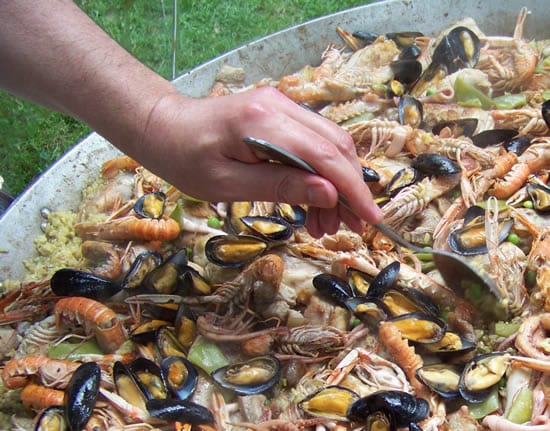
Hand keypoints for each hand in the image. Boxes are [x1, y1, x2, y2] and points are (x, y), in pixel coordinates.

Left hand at [137, 86, 382, 236]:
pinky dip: (319, 173)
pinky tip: (314, 201)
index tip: (371, 219)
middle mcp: (279, 106)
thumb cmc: (185, 160)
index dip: (352, 189)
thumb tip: (329, 194)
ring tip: (326, 224)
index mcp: (263, 123)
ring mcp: (280, 106)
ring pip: (328, 144)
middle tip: (350, 227)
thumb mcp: (227, 185)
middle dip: (349, 189)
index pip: (325, 156)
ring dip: (335, 184)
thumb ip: (280, 187)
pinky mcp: (278, 113)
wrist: (164, 127)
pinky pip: (311, 142)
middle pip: (334, 146)